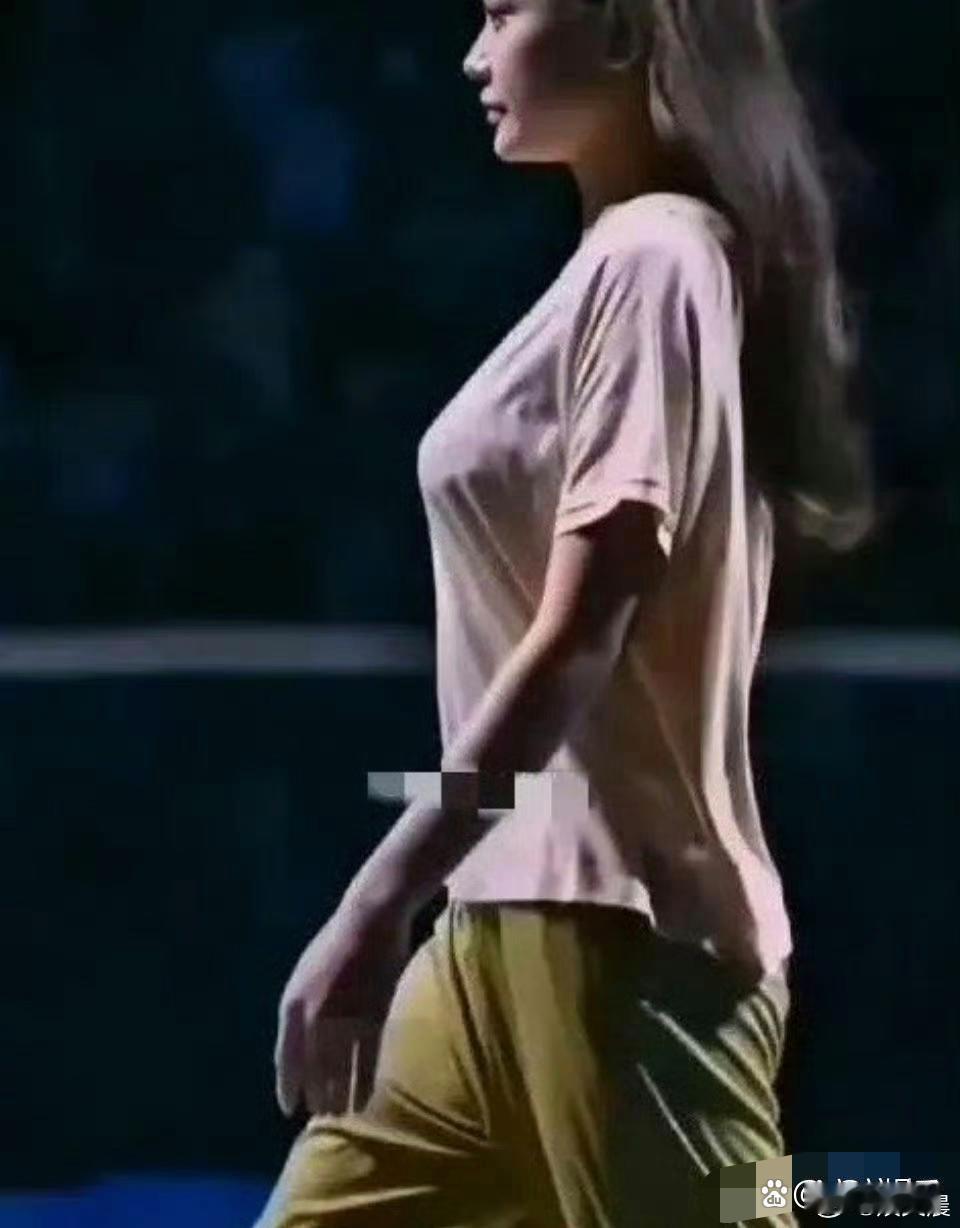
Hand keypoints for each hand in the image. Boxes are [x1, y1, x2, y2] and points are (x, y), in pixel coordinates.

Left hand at [273, 895, 415, 1118]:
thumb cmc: (337, 945)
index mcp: (293, 1004)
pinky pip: (367, 1059)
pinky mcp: (373, 1014)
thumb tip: (298, 1051)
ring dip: (342, 1096)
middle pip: (313, 1070)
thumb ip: (300, 1011)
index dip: (287, 1087)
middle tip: (323, 1115)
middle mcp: (314, 1014)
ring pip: (341, 1070)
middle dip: (317, 1096)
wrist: (371, 918)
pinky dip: (365, 1082)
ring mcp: (345, 1015)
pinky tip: (366, 1097)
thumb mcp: (305, 975)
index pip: (285, 1059)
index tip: (289, 1110)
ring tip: (345, 1113)